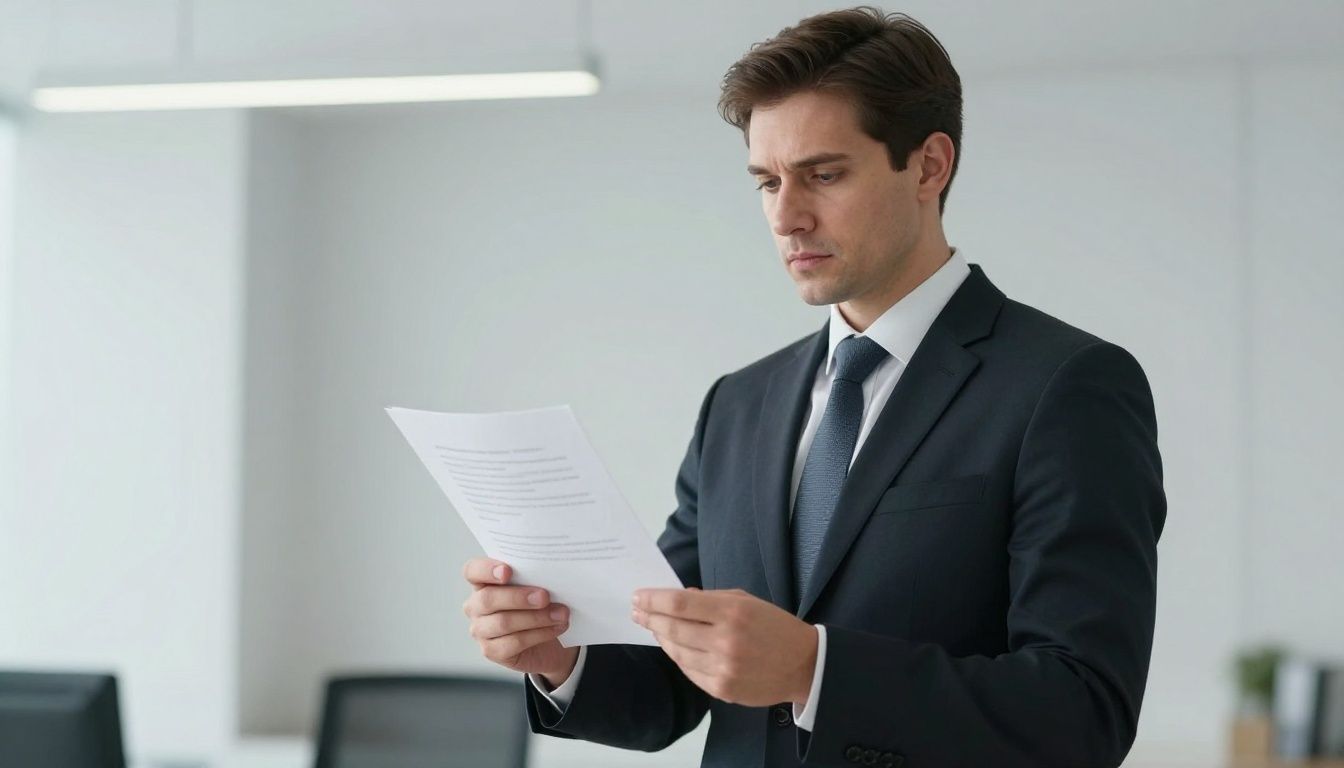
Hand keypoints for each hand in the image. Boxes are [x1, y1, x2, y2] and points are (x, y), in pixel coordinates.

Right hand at [462, 558, 579, 686]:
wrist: (550, 641)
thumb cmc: (539, 606)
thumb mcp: (537, 586)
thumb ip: (534, 577)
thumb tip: (550, 572)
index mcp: (482, 582)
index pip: (472, 570)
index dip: (486, 569)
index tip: (507, 571)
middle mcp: (476, 606)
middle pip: (488, 599)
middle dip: (519, 597)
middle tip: (545, 596)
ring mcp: (480, 630)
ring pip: (503, 623)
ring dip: (536, 618)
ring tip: (560, 614)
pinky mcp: (491, 651)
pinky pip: (514, 642)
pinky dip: (539, 634)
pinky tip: (556, 628)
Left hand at [631, 587, 817, 707]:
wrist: (803, 665)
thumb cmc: (774, 627)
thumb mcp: (746, 601)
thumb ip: (711, 599)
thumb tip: (677, 599)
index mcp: (732, 612)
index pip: (680, 603)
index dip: (654, 599)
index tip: (638, 596)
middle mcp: (725, 640)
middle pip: (673, 628)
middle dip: (650, 618)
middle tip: (637, 611)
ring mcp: (722, 667)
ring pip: (677, 651)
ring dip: (661, 638)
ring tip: (652, 627)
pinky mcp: (721, 688)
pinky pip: (689, 670)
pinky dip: (677, 657)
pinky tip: (672, 647)